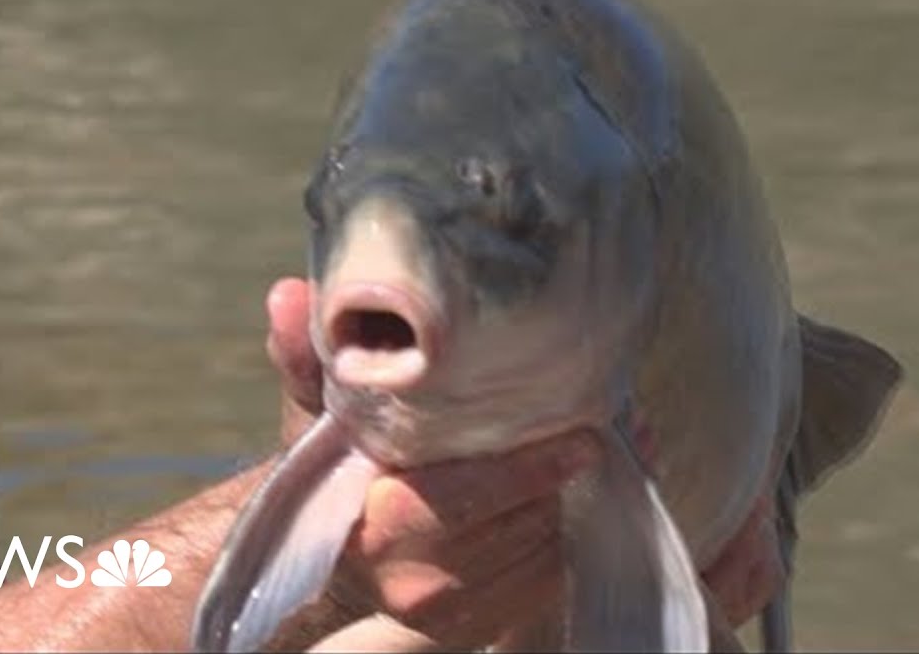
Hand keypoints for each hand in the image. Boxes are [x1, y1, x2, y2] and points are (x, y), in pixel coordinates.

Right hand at [263, 277, 781, 645]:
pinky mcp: (480, 625)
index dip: (527, 469)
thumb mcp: (314, 411)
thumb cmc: (336, 469)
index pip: (461, 499)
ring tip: (631, 447)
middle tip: (629, 425)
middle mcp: (412, 582)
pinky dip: (579, 531)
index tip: (586, 434)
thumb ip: (304, 358)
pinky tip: (596, 488)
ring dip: (590, 500)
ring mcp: (449, 612)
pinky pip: (547, 579)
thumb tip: (287, 296)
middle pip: (519, 525)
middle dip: (577, 475)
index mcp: (373, 527)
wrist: (331, 552)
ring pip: (543, 551)